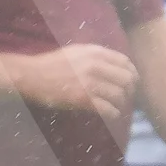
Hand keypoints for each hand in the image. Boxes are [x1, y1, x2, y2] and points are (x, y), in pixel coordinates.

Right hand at [17, 44, 137, 122]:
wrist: (32, 75)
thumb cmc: (53, 63)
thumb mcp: (77, 51)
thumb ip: (97, 55)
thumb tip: (116, 64)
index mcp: (95, 52)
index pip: (125, 62)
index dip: (132, 73)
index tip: (132, 82)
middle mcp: (95, 65)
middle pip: (127, 79)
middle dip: (130, 90)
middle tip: (126, 97)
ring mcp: (90, 83)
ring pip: (120, 95)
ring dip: (121, 103)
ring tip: (117, 106)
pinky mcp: (83, 99)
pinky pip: (108, 109)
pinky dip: (113, 113)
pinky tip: (110, 114)